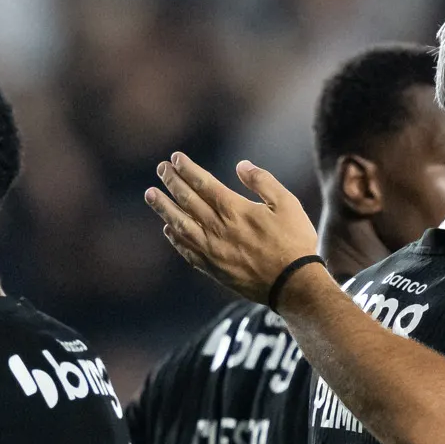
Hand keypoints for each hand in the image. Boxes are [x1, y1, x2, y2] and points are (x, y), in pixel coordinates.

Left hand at [145, 155, 322, 305]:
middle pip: (187, 201)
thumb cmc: (294, 241)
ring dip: (164, 208)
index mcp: (235, 209)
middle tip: (160, 168)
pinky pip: (187, 251)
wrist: (292, 285)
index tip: (175, 158)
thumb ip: (262, 181)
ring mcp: (212, 250)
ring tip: (150, 195)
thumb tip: (241, 165)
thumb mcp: (287, 203)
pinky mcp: (212, 269)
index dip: (187, 169)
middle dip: (172, 182)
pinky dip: (175, 238)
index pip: (203, 183)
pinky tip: (168, 229)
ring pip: (180, 225)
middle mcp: (217, 229)